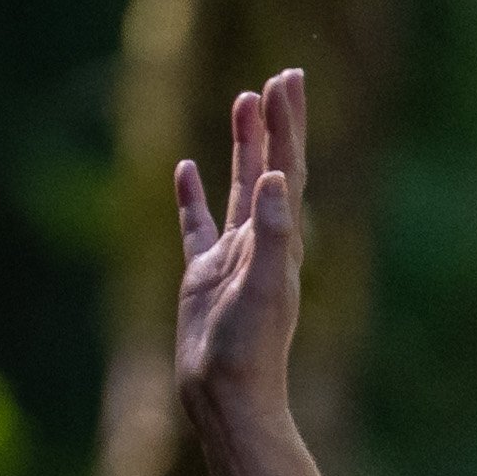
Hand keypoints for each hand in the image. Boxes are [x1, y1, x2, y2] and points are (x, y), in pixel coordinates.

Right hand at [174, 71, 305, 424]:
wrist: (227, 396)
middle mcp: (262, 244)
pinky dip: (193, 195)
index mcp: (281, 242)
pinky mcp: (204, 276)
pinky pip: (198, 224)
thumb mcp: (264, 288)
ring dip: (243, 146)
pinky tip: (188, 170)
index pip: (288, 169)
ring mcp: (231, 258)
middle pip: (272, 169)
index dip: (288, 125)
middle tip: (278, 79)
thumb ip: (274, 235)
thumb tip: (279, 180)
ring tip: (243, 103)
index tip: (286, 80)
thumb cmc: (248, 349)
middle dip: (276, 124)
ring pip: (238, 187)